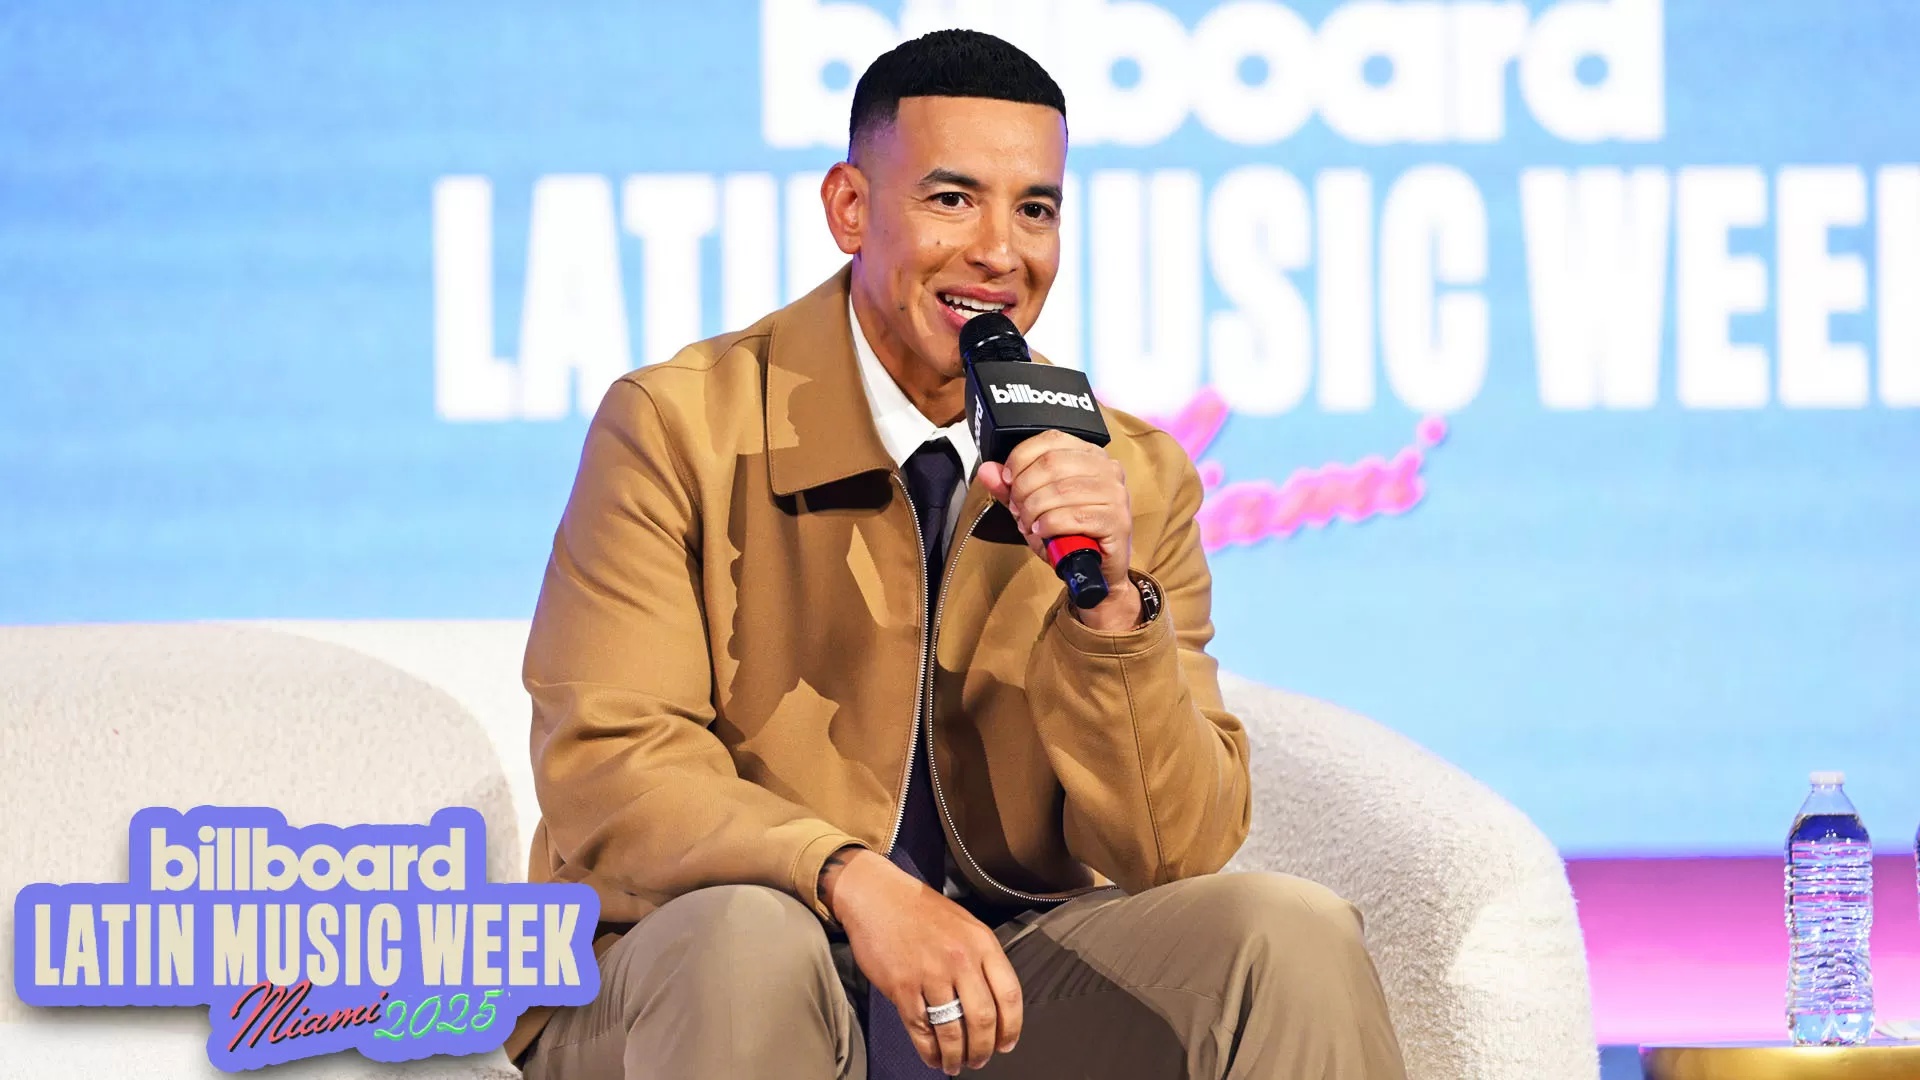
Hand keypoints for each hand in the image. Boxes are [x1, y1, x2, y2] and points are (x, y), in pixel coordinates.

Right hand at [822, 848, 1021, 1073]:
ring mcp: (931, 973)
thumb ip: (983, 958)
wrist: (877, 896)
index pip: (1009, 994)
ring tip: (955, 1064)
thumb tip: (995, 1002)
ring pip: (952, 1030)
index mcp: (982, 943)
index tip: (1006, 1044)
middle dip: (983, 1049)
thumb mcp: (965, 924)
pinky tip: (933, 1057)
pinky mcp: (902, 986)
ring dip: (956, 1055)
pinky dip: (929, 1051)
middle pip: (983, 1019)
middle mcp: (961, 959)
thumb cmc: (921, 911)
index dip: (1011, 1027)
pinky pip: (921, 1029)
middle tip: (980, 1060)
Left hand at [978, 430, 1141, 630]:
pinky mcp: (1118, 521)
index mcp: (1090, 455)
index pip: (1051, 440)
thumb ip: (1010, 488)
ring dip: (1034, 510)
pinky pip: (1074, 516)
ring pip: (1061, 490)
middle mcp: (1108, 469)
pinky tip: (1042, 532)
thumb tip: (988, 470)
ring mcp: (1116, 494)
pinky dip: (1049, 525)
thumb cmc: (1069, 534)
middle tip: (1017, 509)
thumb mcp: (1035, 507)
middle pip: (1052, 464)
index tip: (1008, 480)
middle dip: (1024, 489)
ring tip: (1028, 524)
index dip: (1021, 458)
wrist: (1095, 571)